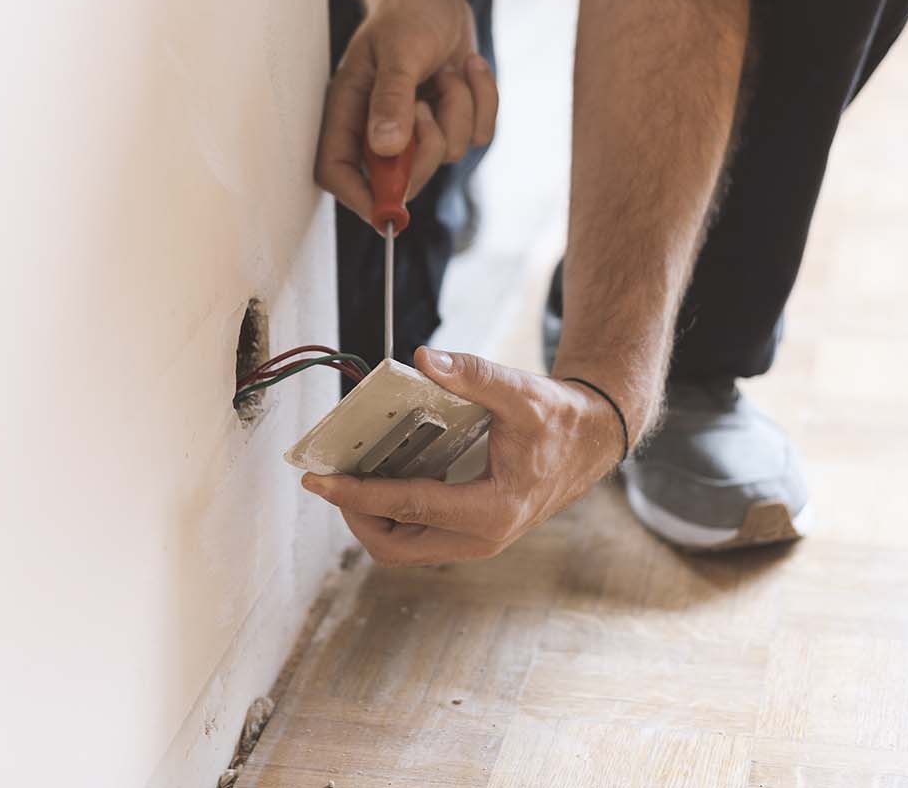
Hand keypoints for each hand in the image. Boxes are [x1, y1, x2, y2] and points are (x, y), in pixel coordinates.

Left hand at [300, 347, 626, 565]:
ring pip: (402, 548)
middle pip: (395, 546)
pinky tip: (381, 475)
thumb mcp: (520, 391)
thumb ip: (472, 375)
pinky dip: (390, 514)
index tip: (318, 480)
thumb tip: (423, 359)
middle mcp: (482, 537)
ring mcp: (476, 542)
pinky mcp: (471, 535)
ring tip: (350, 475)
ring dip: (370, 517)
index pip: (408, 506)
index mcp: (493, 509)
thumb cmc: (557, 418)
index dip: (356, 493)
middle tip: (332, 475)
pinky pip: (416, 536)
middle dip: (356, 513)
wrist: (589, 441)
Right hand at [314, 0, 498, 223]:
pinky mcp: (449, 118)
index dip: (359, 197)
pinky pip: (478, 135)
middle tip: (427, 105)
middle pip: (401, 179)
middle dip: (427, 146)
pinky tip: (464, 68)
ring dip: (458, 107)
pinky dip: (482, 100)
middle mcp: (377, 127)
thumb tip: (386, 148)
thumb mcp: (398, 51)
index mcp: (348, 112)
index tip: (389, 211)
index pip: (337, 171)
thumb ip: (391, 99)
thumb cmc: (406, 12)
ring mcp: (416, 127)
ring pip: (448, 154)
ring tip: (446, 70)